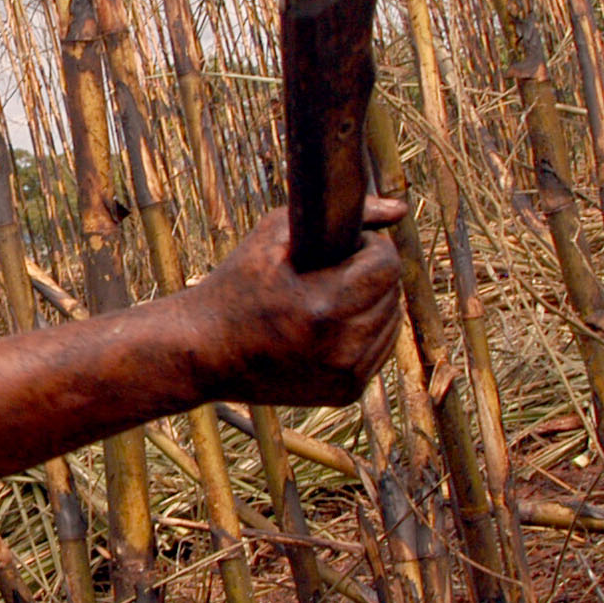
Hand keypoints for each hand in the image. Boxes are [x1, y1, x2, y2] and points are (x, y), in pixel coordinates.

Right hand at [186, 195, 405, 405]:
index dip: (369, 246)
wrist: (203, 352)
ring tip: (329, 296)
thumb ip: (347, 215)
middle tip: (330, 271)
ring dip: (371, 303)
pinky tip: (330, 324)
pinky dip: (363, 332)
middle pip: (392, 293)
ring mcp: (345, 377)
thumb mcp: (275, 234)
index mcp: (323, 309)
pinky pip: (378, 350)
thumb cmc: (235, 285)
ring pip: (391, 322)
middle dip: (369, 274)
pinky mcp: (345, 393)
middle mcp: (340, 349)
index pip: (387, 264)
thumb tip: (401, 208)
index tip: (342, 246)